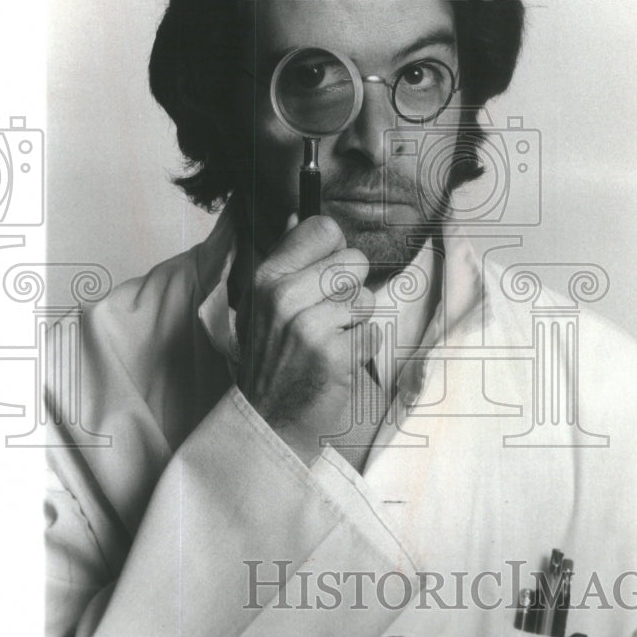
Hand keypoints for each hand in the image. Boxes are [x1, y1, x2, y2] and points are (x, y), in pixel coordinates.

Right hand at [236, 214, 379, 462]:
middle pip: (354, 261)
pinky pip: (373, 332)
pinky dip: (362, 348)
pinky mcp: (335, 355)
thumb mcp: (263, 304)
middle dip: (350, 288)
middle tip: (328, 316)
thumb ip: (285, 258)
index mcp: (267, 277)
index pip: (323, 229)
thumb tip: (300, 216)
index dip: (335, 250)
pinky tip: (337, 360)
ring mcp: (310, 327)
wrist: (268, 420)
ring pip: (367, 297)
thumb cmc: (272, 358)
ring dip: (356, 321)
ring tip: (330, 339)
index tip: (326, 272)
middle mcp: (285, 296)